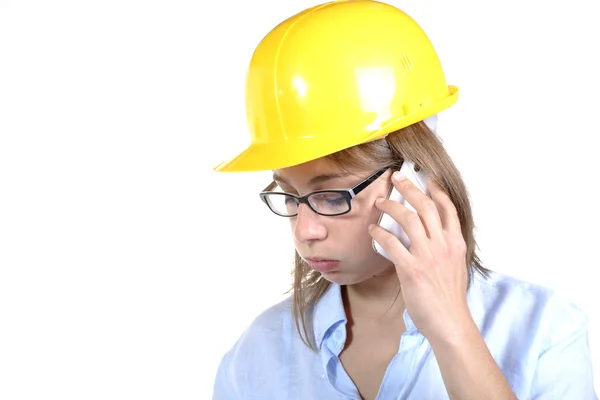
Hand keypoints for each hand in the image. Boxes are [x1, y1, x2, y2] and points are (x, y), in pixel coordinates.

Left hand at [368, 171, 473, 339]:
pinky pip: (391, 242)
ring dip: (390, 206)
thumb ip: (443, 247)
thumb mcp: (455, 265)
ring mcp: (427, 256)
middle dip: (409, 187)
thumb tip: (426, 234)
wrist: (450, 321)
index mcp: (456, 243)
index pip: (447, 208)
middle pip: (425, 206)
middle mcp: (443, 245)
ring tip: (380, 202)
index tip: (426, 177)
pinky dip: (380, 232)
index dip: (436, 189)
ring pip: (408, 218)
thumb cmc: (449, 296)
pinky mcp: (411, 268)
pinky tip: (373, 229)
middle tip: (396, 178)